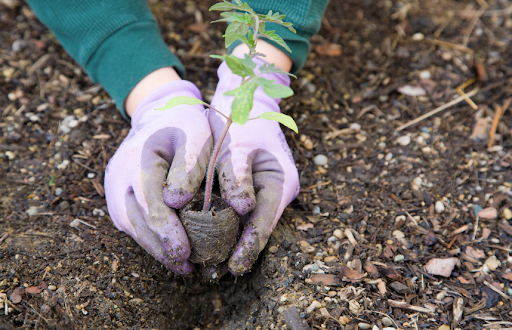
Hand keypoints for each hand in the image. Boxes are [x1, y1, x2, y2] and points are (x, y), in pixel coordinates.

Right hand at [105, 81, 211, 273]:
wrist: (160, 114)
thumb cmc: (184, 125)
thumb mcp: (196, 136)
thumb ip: (189, 166)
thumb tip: (176, 202)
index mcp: (139, 158)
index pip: (150, 203)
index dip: (166, 231)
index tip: (184, 252)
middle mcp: (119, 176)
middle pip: (137, 220)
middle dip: (161, 247)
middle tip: (187, 268)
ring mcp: (114, 187)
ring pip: (131, 225)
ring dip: (154, 248)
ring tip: (182, 266)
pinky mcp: (118, 196)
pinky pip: (131, 222)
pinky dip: (149, 238)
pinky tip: (169, 250)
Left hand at [209, 57, 299, 274]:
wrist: (246, 99)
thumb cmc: (243, 119)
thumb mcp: (238, 146)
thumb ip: (238, 176)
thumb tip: (242, 209)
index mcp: (281, 181)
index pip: (265, 222)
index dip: (250, 246)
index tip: (234, 267)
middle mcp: (277, 190)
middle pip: (259, 227)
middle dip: (240, 250)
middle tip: (217, 273)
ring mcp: (266, 191)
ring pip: (249, 223)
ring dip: (232, 241)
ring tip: (211, 264)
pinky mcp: (252, 189)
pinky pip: (240, 213)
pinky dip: (226, 225)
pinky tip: (209, 237)